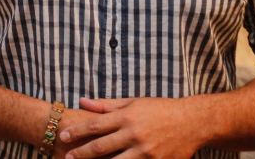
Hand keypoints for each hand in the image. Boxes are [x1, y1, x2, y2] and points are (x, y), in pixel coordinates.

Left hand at [60, 97, 205, 158]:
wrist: (192, 122)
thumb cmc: (160, 109)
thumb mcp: (132, 102)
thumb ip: (106, 105)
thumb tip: (82, 101)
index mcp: (126, 117)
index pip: (95, 125)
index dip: (77, 132)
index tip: (62, 137)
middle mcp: (133, 134)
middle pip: (101, 147)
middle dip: (81, 153)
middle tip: (66, 157)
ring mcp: (145, 151)